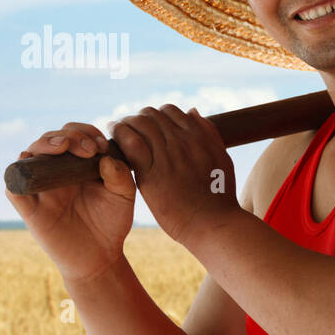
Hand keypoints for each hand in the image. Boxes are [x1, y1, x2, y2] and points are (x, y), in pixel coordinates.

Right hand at [4, 122, 135, 282]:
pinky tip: (35, 166)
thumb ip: (120, 175)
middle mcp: (55, 171)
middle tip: (90, 148)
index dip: (85, 132)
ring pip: (29, 155)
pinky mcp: (29, 208)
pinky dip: (17, 173)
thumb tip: (106, 157)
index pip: (73, 134)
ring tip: (65, 146)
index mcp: (77, 164)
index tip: (102, 145)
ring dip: (44, 144)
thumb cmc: (112, 223)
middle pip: (50, 139)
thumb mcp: (123, 196)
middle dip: (69, 135)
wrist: (100, 256)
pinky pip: (13, 187)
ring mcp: (40, 188)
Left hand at [109, 105, 239, 246]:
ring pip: (140, 125)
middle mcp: (183, 141)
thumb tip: (192, 111)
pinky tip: (112, 140)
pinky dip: (119, 136)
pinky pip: (131, 143)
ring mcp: (167, 156)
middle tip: (127, 127)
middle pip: (152, 115)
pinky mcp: (152, 173)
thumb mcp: (222, 159)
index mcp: (199, 137)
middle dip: (138, 118)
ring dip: (125, 124)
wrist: (212, 223)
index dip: (155, 116)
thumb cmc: (219, 197)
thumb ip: (208, 133)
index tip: (147, 126)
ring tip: (116, 130)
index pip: (170, 111)